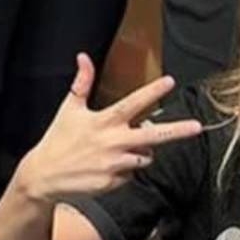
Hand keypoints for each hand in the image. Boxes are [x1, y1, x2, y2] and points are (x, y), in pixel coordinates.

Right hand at [15, 54, 203, 205]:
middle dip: (177, 131)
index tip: (169, 81)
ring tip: (119, 149)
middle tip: (197, 127)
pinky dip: (125, 170)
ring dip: (142, 152)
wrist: (42, 176)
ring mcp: (114, 165)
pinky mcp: (112, 183)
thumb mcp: (69, 109)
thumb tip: (83, 56)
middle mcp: (112, 143)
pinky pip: (131, 175)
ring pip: (145, 157)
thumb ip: (81, 83)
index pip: (132, 103)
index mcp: (104, 122)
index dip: (152, 91)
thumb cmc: (58, 139)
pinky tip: (107, 166)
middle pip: (152, 136)